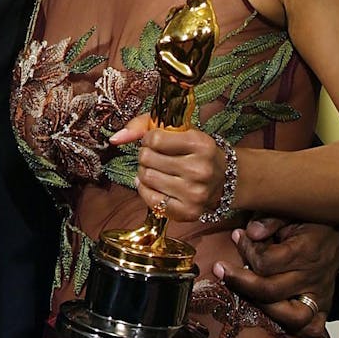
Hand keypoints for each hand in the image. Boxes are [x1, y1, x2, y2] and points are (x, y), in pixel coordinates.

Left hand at [111, 116, 225, 220]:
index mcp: (200, 144)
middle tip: (154, 157)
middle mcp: (200, 169)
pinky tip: (154, 185)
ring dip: (144, 172)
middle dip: (145, 156)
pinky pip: (151, 200)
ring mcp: (195, 193)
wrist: (223, 178)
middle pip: (148, 159)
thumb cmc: (193, 150)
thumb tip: (115, 138)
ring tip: (155, 170)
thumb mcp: (177, 129)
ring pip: (146, 178)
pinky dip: (145, 190)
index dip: (148, 140)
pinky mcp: (189, 212)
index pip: (154, 139)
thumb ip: (142, 125)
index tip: (155, 142)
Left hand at [212, 216, 338, 337]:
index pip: (266, 262)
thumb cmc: (308, 223)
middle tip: (220, 269)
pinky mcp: (323, 309)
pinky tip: (270, 314)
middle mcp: (313, 278)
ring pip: (290, 317)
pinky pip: (310, 330)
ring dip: (261, 306)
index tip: (238, 237)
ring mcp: (319, 297)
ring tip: (242, 291)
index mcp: (305, 251)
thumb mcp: (289, 211)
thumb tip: (250, 232)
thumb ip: (268, 219)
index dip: (247, 250)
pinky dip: (290, 327)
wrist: (335, 237)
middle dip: (240, 281)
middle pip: (271, 291)